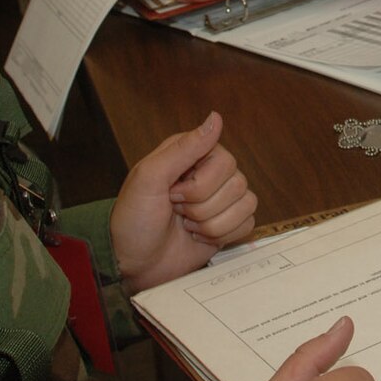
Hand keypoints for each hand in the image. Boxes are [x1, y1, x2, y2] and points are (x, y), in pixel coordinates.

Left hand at [111, 112, 257, 292]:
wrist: (132, 263)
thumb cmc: (133, 219)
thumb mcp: (148, 177)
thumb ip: (184, 147)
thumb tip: (215, 118)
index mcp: (193, 154)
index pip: (224, 161)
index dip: (200, 185)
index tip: (172, 192)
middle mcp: (210, 173)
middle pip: (237, 183)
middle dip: (202, 206)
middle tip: (176, 210)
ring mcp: (221, 199)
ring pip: (246, 204)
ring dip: (211, 223)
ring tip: (185, 224)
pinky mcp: (228, 224)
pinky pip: (248, 223)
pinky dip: (222, 235)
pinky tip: (198, 235)